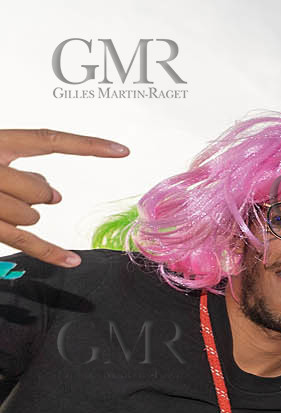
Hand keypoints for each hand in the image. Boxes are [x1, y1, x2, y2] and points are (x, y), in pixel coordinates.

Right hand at [0, 128, 128, 265]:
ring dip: (21, 215)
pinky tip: (72, 261)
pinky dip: (49, 252)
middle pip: (40, 190)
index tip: (122, 150)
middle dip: (38, 193)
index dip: (87, 146)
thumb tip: (52, 193)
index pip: (47, 140)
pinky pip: (25, 243)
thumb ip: (14, 165)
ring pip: (31, 217)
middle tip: (18, 191)